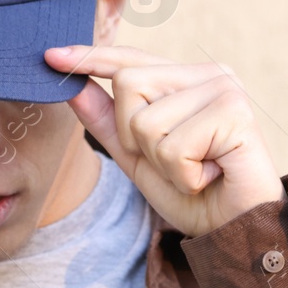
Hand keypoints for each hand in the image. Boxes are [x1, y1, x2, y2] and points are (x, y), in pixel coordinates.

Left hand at [44, 44, 284, 236]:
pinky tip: (210, 176)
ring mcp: (225, 88)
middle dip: (135, 137)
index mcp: (187, 79)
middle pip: (127, 84)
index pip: (130, 61)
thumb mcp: (138, 158)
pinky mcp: (235, 112)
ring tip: (196, 171)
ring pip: (146, 120)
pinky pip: (173, 145)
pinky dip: (183, 174)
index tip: (49, 56)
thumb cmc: (194, 194)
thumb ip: (107, 122)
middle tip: (177, 162)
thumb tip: (72, 88)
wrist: (238, 231)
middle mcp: (209, 74)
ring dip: (162, 162)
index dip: (90, 58)